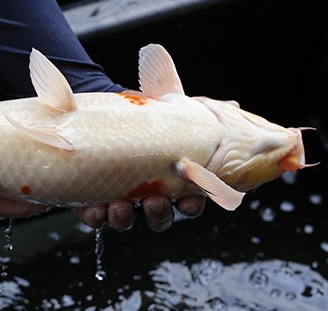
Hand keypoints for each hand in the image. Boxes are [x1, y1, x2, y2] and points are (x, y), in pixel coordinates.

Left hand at [72, 89, 205, 231]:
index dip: (190, 204)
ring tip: (119, 205)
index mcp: (173, 183)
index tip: (188, 198)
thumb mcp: (173, 117)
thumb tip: (234, 107)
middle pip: (161, 217)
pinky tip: (93, 209)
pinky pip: (96, 216)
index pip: (190, 202)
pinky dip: (95, 216)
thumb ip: (199, 115)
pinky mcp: (95, 200)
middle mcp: (150, 197)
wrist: (109, 120)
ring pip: (127, 220)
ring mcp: (123, 201)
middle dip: (158, 213)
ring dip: (125, 218)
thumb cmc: (148, 125)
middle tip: (154, 201)